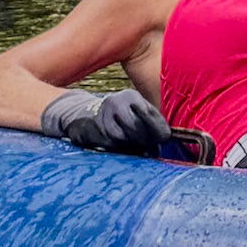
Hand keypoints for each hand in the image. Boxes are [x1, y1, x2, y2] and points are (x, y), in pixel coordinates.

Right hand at [41, 88, 171, 152]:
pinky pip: (110, 143)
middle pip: (138, 128)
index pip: (150, 114)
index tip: (164, 140)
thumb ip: (148, 123)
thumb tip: (162, 142)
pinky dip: (118, 148)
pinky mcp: (93, 128)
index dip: (159, 130)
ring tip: (136, 148)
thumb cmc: (116, 117)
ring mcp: (103, 114)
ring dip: (132, 147)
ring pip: (123, 137)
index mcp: (131, 96)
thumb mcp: (133, 112)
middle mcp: (117, 102)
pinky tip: (121, 147)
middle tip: (151, 150)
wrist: (82, 114)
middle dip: (146, 142)